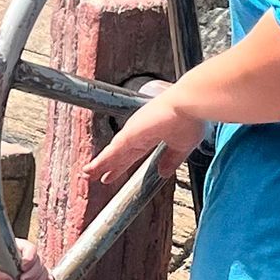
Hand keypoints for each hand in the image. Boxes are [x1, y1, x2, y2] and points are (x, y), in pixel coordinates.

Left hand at [0, 236, 51, 279]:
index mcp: (16, 247)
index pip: (30, 249)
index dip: (29, 258)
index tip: (23, 268)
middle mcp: (26, 255)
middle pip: (38, 261)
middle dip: (33, 274)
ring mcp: (31, 265)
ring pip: (42, 270)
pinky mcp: (32, 276)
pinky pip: (43, 277)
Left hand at [87, 92, 207, 188]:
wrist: (191, 104)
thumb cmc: (191, 117)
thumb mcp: (182, 145)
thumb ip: (171, 159)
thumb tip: (164, 173)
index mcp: (152, 135)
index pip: (133, 154)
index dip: (122, 165)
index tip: (112, 174)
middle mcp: (140, 133)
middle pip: (119, 154)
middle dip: (107, 165)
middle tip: (94, 175)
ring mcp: (133, 132)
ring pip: (112, 152)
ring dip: (100, 164)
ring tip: (87, 173)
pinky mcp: (130, 133)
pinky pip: (112, 151)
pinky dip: (102, 161)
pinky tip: (92, 169)